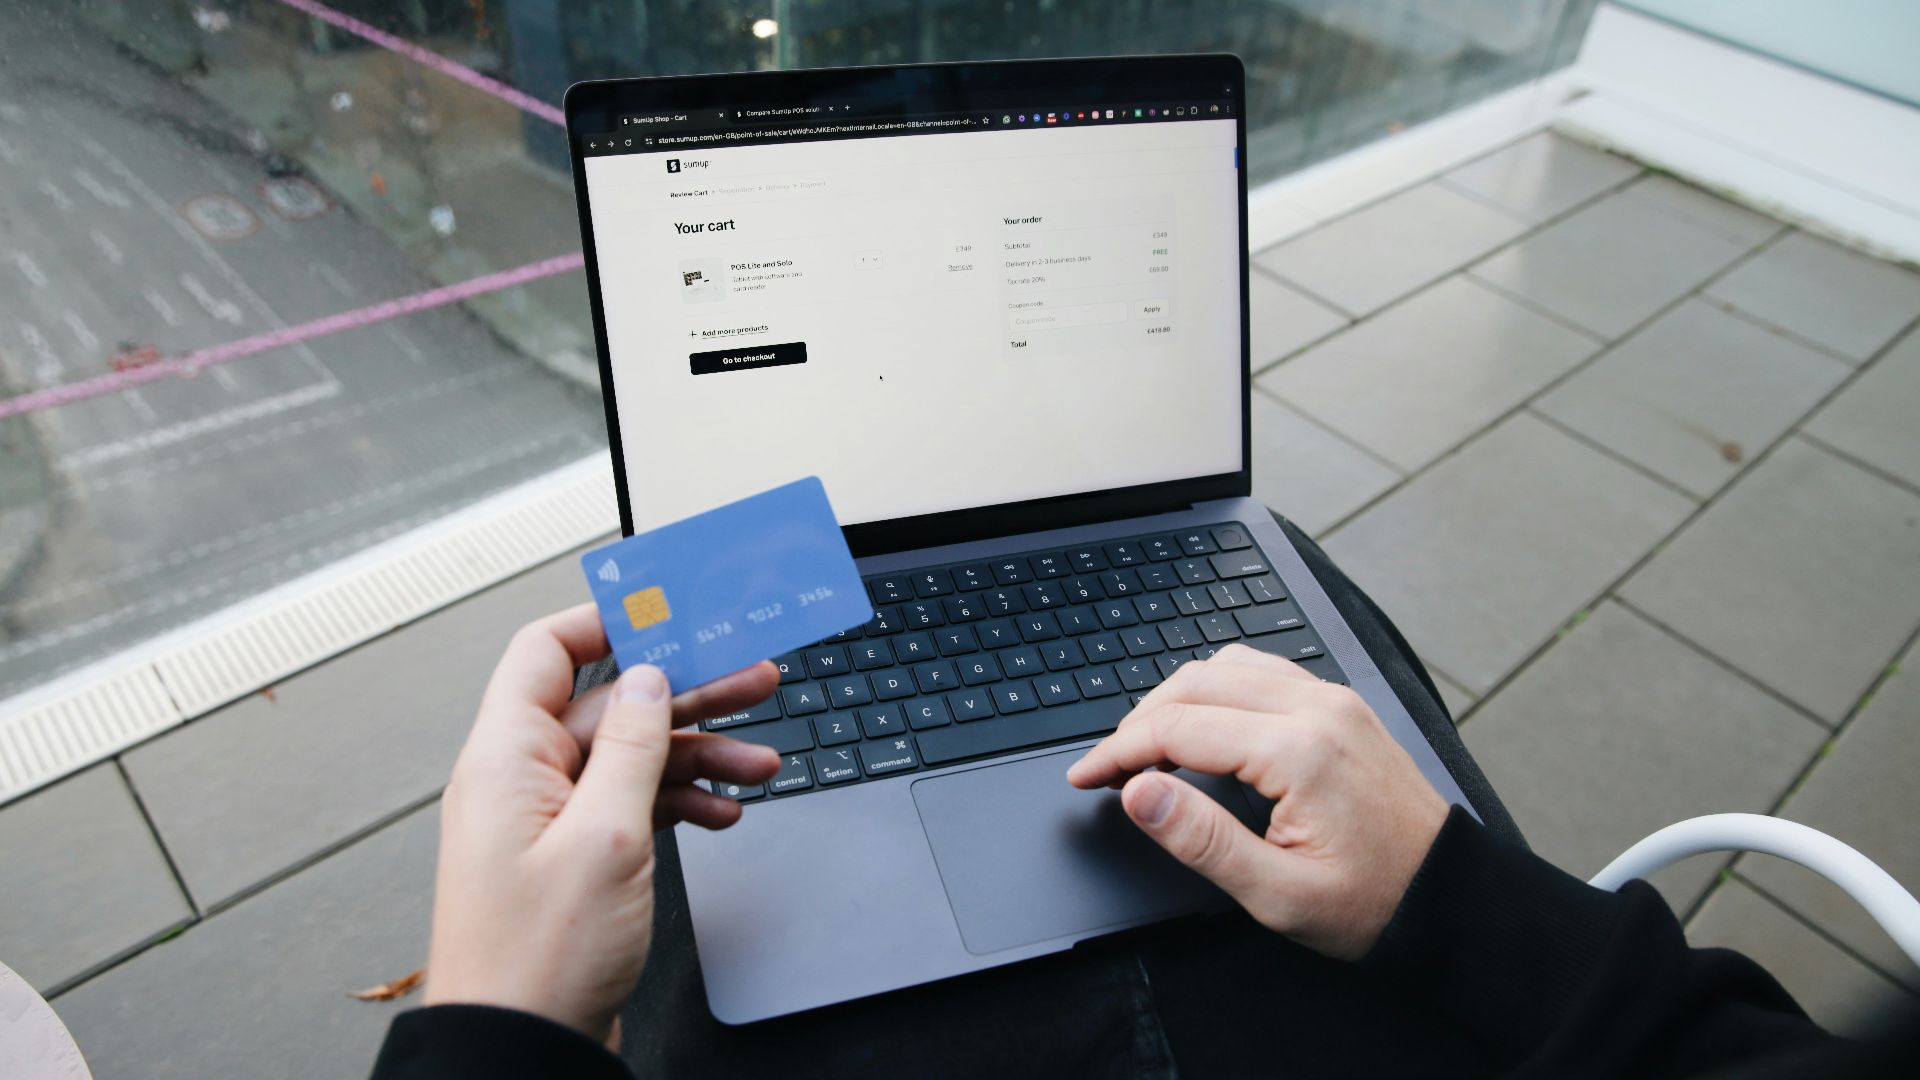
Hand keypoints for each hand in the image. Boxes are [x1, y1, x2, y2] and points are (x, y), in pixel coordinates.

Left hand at [423, 604, 780, 1045]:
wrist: (522, 1051)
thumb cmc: (538, 959)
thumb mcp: (605, 835)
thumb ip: (631, 747)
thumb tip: (648, 680)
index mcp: (505, 758)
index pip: (548, 652)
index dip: (610, 623)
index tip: (673, 610)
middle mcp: (521, 782)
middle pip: (611, 706)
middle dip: (687, 692)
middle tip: (755, 677)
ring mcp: (548, 822)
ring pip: (632, 758)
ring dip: (698, 754)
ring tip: (762, 758)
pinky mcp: (574, 860)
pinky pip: (632, 806)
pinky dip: (681, 802)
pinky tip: (724, 811)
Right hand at [1067, 643, 1447, 958]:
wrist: (1449, 897)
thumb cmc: (1374, 903)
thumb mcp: (1278, 894)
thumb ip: (1201, 839)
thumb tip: (1139, 792)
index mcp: (1298, 752)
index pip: (1178, 728)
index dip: (1117, 752)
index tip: (1085, 777)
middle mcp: (1316, 708)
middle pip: (1194, 685)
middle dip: (1138, 722)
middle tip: (1108, 768)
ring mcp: (1332, 699)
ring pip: (1226, 666)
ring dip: (1176, 699)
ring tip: (1148, 749)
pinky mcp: (1341, 705)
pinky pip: (1262, 671)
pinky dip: (1217, 689)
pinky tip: (1203, 724)